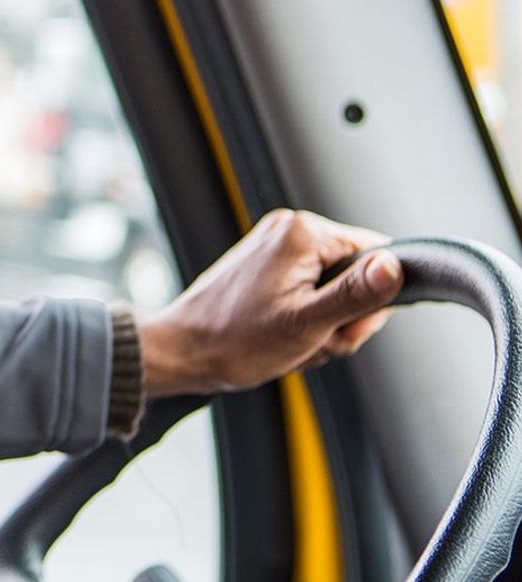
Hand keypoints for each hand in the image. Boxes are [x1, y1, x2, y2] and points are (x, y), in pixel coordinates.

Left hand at [137, 208, 402, 398]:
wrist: (183, 352)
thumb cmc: (236, 341)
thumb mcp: (308, 324)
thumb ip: (356, 294)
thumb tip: (398, 266)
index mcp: (303, 232)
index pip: (379, 256)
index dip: (371, 301)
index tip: (342, 325)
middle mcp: (290, 230)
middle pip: (357, 279)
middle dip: (341, 321)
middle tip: (309, 340)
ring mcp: (276, 248)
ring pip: (334, 294)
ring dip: (322, 328)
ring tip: (289, 342)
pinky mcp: (267, 268)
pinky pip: (309, 297)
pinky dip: (304, 323)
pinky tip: (281, 339)